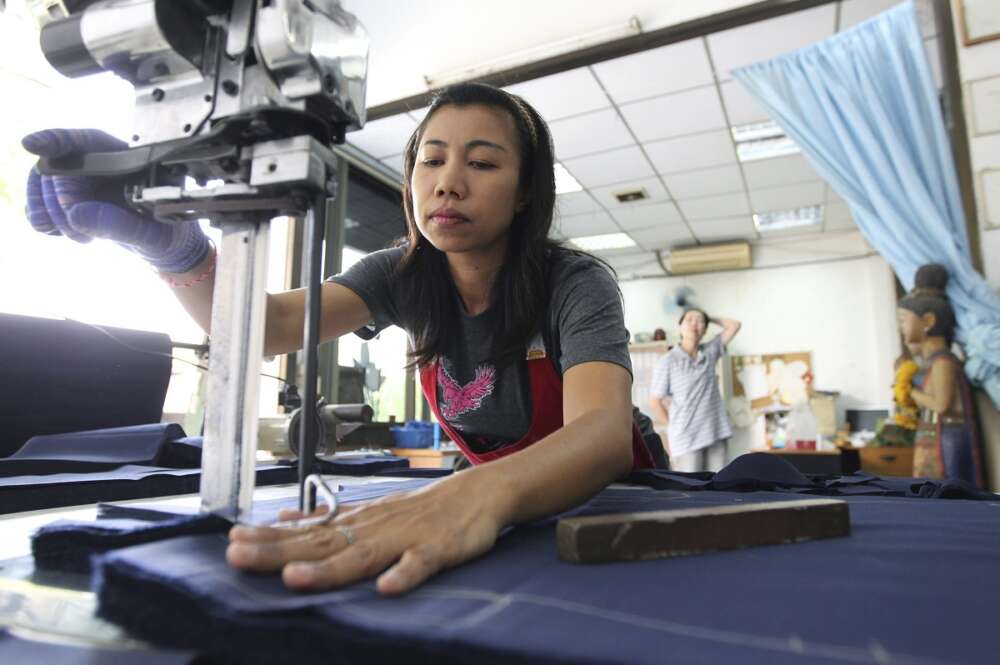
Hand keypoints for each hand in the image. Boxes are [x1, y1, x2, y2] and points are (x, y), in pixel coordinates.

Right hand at [22, 128, 208, 272]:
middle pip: (59, 167)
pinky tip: (63, 231)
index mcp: (128, 162)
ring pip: (42, 184)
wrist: (167, 248)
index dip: (57, 140)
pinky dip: (42, 219)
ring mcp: (82, 181)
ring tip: (81, 235)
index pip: (87, 141)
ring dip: (50, 213)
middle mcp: (101, 165)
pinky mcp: (70, 200)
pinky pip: (39, 203)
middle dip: (60, 200)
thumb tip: (76, 215)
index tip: (32, 145)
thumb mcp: (152, 234)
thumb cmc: (169, 234)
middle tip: (80, 229)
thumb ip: (121, 225)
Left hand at [226, 473, 506, 594]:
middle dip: (279, 551)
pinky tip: (387, 588)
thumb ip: (328, 518)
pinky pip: (420, 564)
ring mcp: (404, 538)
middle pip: (321, 544)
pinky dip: (404, 574)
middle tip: (238, 555)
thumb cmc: (420, 508)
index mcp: (356, 522)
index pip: (305, 532)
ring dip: (328, 568)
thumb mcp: (370, 511)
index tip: (231, 541)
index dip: (269, 538)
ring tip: (294, 578)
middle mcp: (372, 528)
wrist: (477, 493)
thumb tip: (282, 518)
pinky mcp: (437, 549)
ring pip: (361, 555)